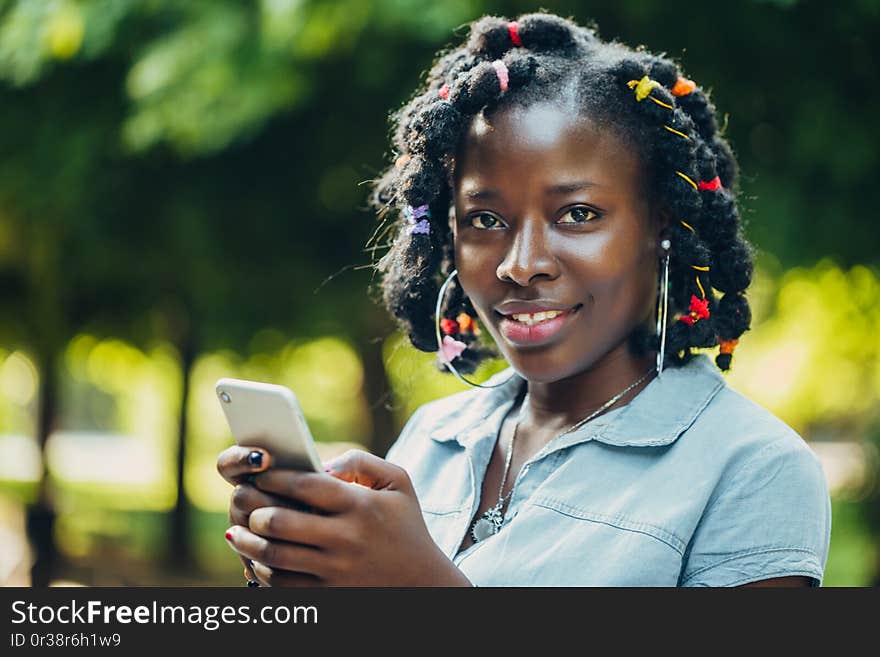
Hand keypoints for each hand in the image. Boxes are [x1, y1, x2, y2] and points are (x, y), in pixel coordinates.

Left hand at [223, 449, 472, 586]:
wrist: (423, 582)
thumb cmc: (405, 524)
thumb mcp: (398, 482)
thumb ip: (362, 461)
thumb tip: (322, 462)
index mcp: (359, 505)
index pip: (305, 485)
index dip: (275, 476)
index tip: (259, 472)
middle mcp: (345, 538)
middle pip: (281, 521)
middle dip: (252, 507)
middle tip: (240, 499)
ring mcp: (335, 570)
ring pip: (274, 556)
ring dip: (247, 542)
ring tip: (237, 531)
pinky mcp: (329, 594)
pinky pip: (283, 584)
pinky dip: (262, 571)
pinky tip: (256, 559)